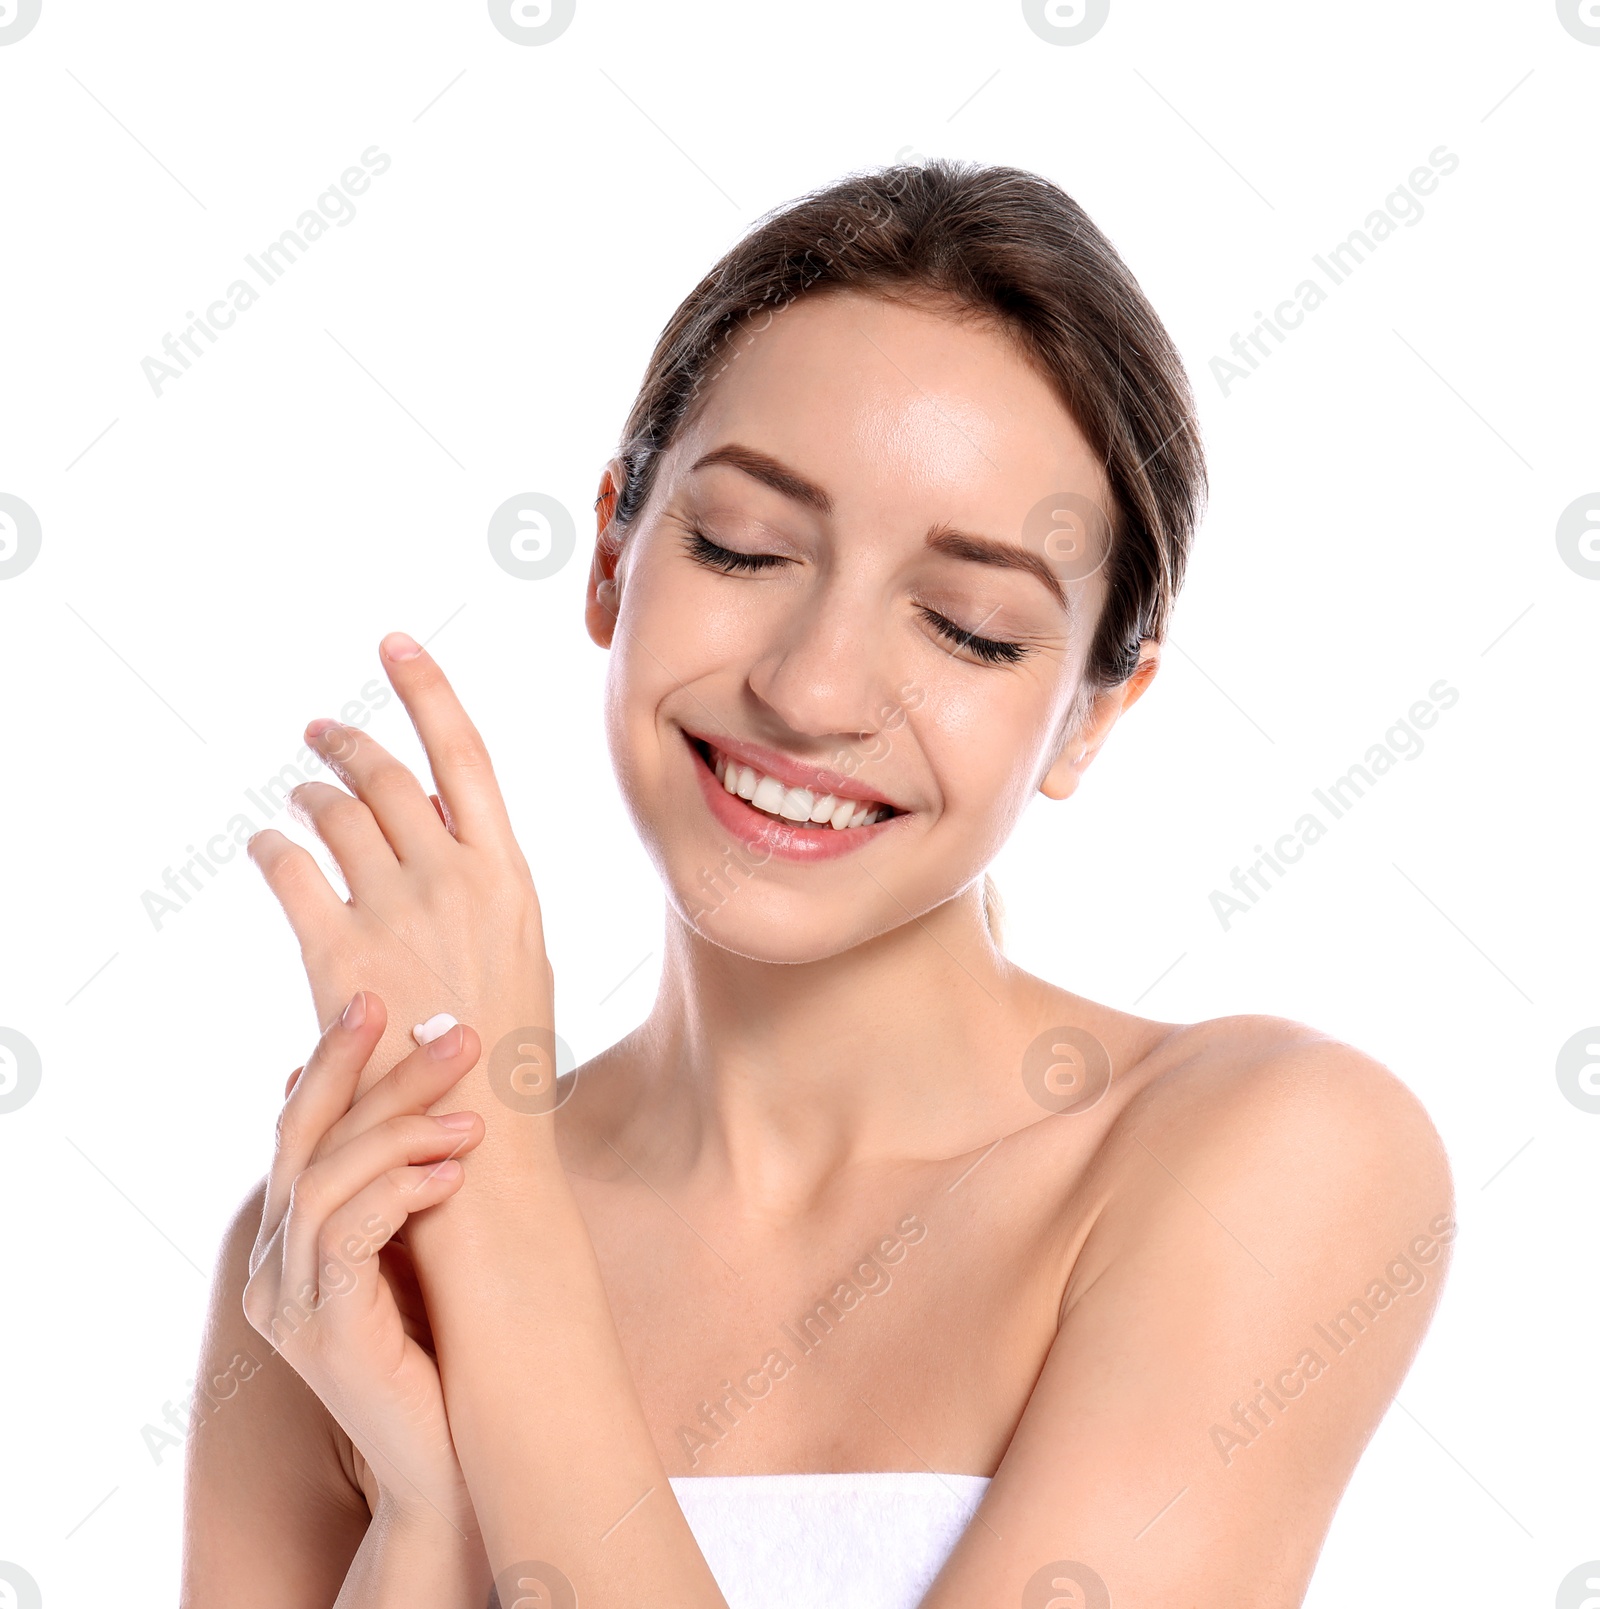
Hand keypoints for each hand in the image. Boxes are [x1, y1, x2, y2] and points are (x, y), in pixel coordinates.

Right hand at [243, 987, 488, 1539]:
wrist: (460, 1454)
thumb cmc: (451, 1340)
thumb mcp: (424, 1241)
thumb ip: (405, 1176)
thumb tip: (421, 1091)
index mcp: (291, 1239)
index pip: (299, 1127)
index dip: (335, 1060)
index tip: (382, 1000)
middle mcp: (276, 1268)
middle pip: (306, 1139)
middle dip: (372, 1073)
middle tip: (444, 1027)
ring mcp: (291, 1305)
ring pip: (325, 1180)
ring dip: (403, 1132)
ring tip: (474, 1117)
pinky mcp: (325, 1335)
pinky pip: (347, 1237)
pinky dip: (401, 1191)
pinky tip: (456, 1172)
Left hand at [246, 634, 557, 1156]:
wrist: (478, 1132)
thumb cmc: (504, 1046)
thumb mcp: (521, 948)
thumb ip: (482, 881)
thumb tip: (430, 827)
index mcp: (508, 872)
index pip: (464, 752)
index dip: (426, 688)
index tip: (395, 643)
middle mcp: (452, 876)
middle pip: (386, 776)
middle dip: (347, 742)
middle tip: (320, 732)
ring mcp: (394, 912)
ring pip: (335, 816)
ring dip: (311, 793)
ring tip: (302, 794)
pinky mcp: (337, 954)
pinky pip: (291, 872)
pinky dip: (271, 849)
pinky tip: (265, 846)